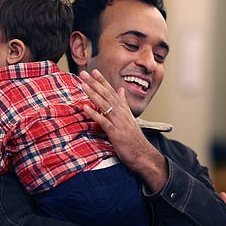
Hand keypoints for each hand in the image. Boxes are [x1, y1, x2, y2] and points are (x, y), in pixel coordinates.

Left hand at [80, 69, 167, 191]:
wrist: (142, 155)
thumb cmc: (134, 138)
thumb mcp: (129, 118)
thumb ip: (124, 103)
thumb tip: (120, 89)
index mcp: (123, 109)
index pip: (112, 91)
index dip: (103, 81)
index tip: (94, 71)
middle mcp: (121, 113)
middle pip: (107, 95)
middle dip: (95, 83)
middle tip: (84, 73)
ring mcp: (118, 122)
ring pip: (104, 105)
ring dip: (93, 94)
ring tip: (83, 85)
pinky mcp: (115, 133)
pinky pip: (103, 121)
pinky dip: (94, 114)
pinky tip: (85, 108)